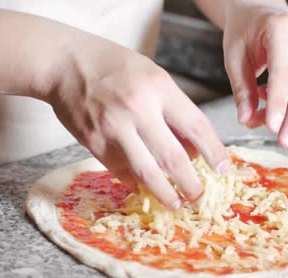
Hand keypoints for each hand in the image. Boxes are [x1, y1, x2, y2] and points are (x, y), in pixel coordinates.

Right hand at [50, 34, 228, 208]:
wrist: (64, 63)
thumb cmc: (113, 66)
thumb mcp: (152, 76)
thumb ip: (172, 110)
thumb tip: (192, 149)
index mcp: (159, 88)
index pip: (197, 126)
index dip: (214, 152)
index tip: (223, 169)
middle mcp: (138, 109)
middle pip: (174, 157)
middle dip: (192, 185)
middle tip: (201, 200)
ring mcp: (113, 128)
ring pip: (147, 172)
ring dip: (165, 193)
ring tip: (177, 204)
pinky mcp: (93, 142)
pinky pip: (121, 171)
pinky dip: (136, 182)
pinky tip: (144, 187)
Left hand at [222, 0, 287, 146]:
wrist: (260, 13)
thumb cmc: (245, 32)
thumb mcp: (234, 57)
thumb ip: (241, 89)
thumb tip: (247, 120)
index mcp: (282, 31)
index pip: (283, 73)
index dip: (278, 102)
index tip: (272, 127)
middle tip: (283, 141)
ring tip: (270, 128)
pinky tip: (271, 108)